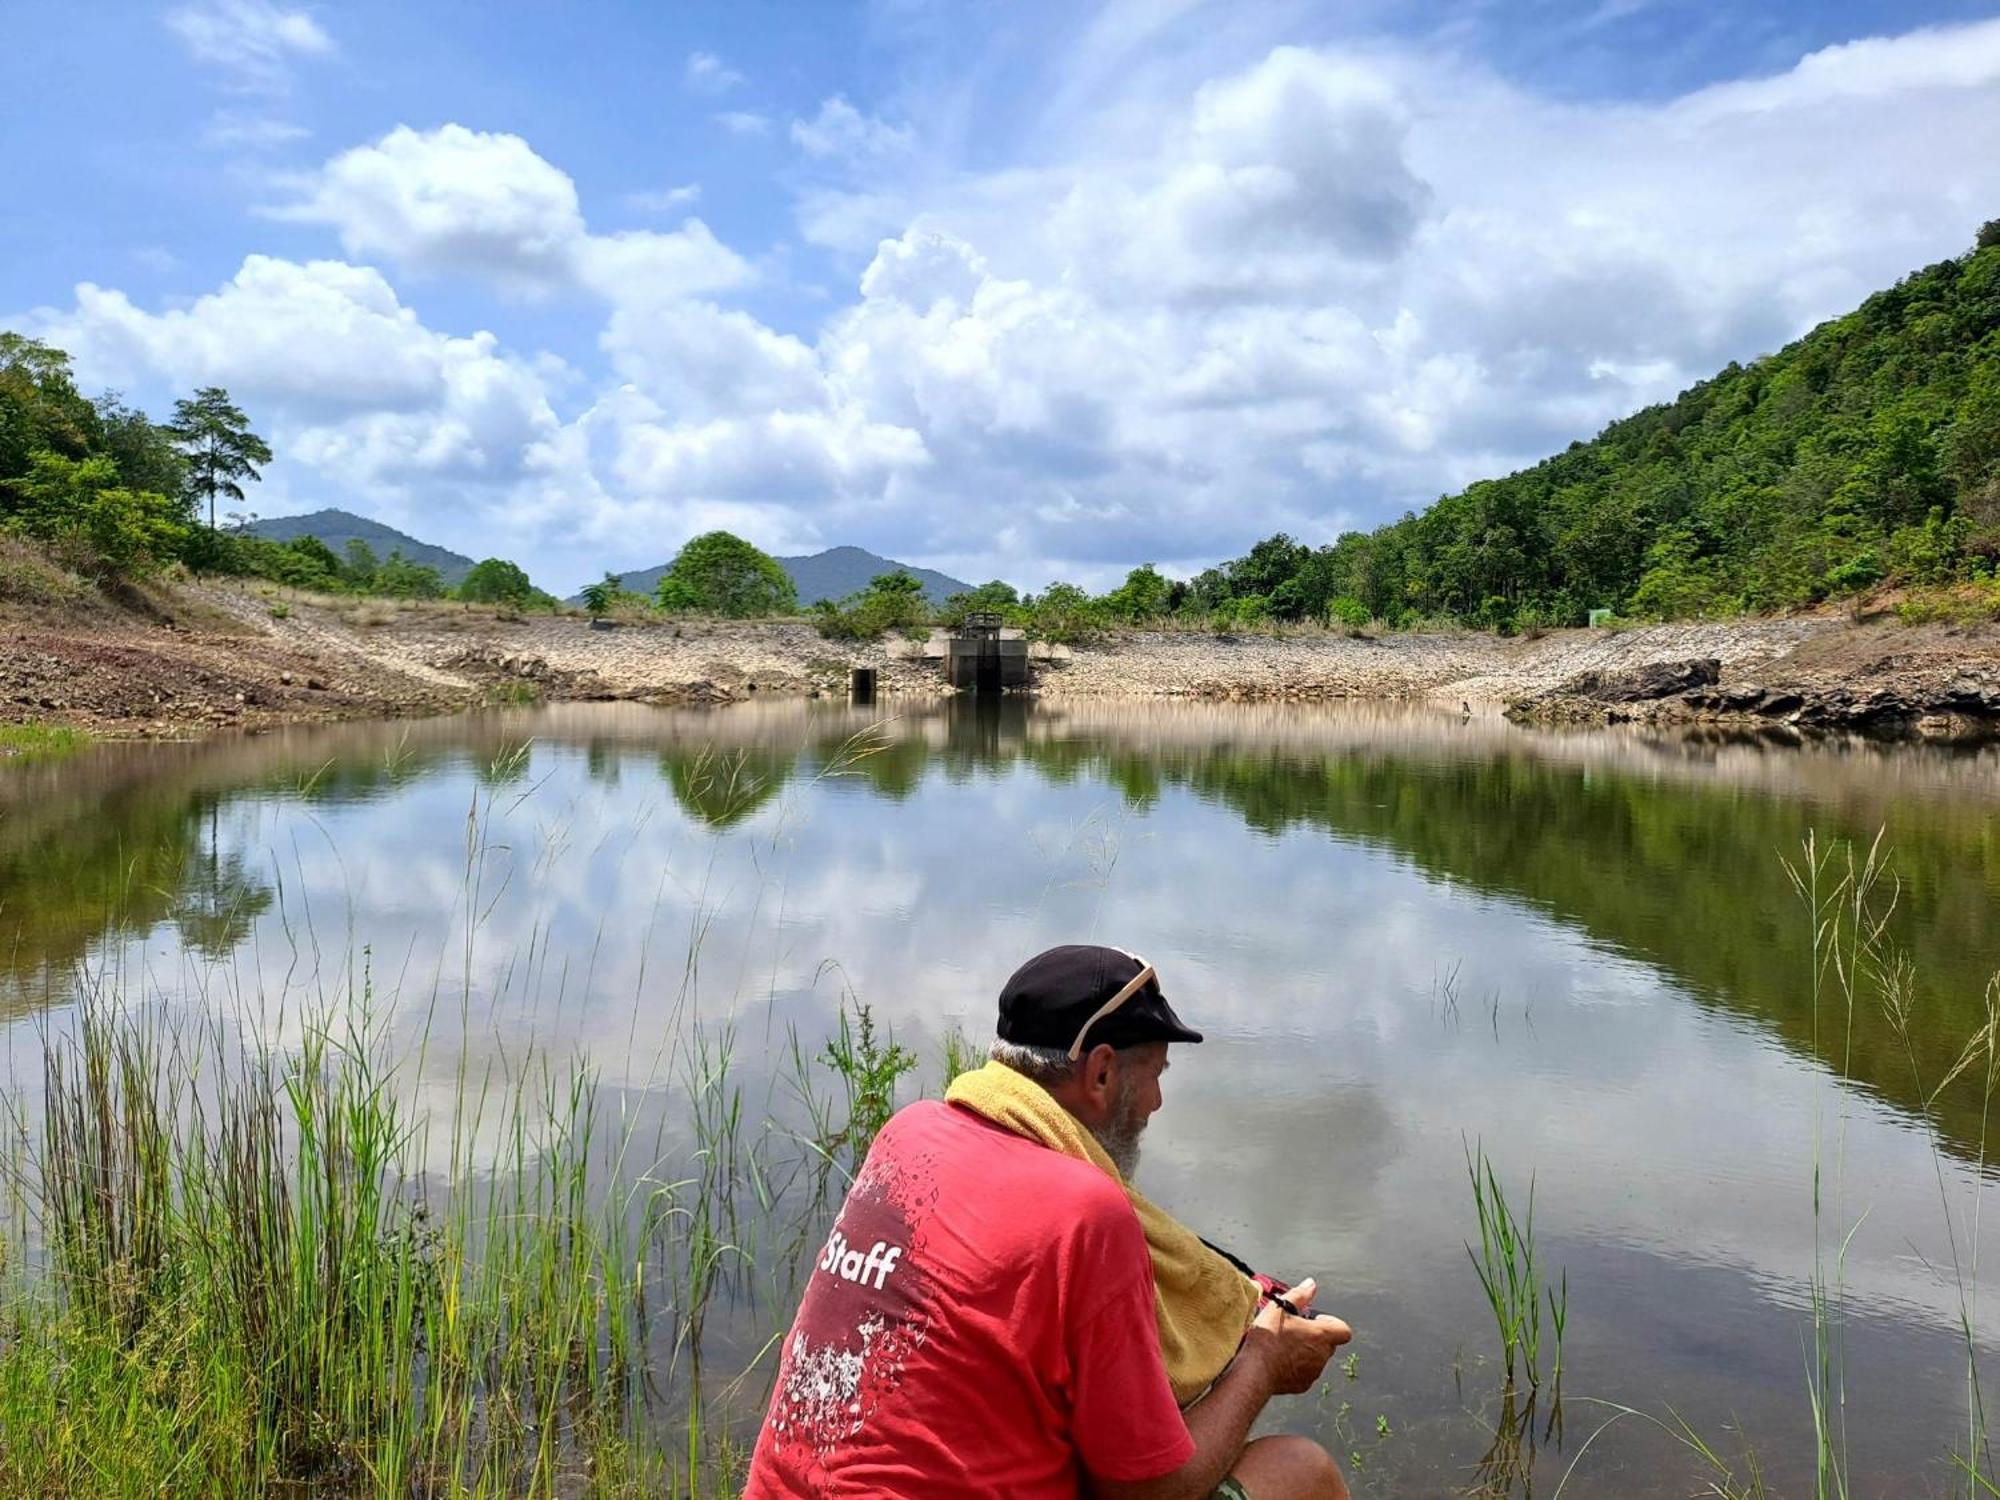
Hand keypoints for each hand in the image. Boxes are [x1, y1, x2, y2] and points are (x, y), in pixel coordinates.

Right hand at [1247, 1277, 1351, 1395]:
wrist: (1255, 1371)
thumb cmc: (1268, 1338)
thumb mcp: (1280, 1308)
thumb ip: (1299, 1295)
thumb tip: (1311, 1284)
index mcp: (1321, 1335)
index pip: (1344, 1330)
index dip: (1332, 1323)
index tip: (1315, 1320)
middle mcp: (1322, 1355)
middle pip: (1329, 1344)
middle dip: (1316, 1337)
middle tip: (1295, 1330)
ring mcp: (1314, 1372)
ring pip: (1317, 1359)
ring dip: (1306, 1351)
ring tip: (1284, 1345)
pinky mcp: (1303, 1385)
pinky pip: (1306, 1373)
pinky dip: (1298, 1367)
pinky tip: (1280, 1360)